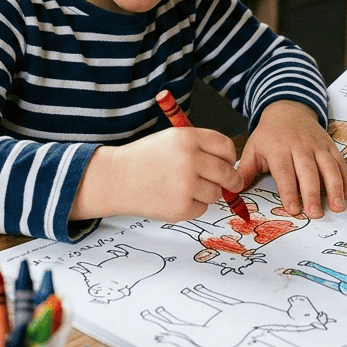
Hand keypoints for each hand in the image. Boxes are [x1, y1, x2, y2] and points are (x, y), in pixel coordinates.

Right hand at [71, 127, 244, 221]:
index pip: (226, 147)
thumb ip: (200, 148)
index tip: (229, 164)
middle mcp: (189, 160)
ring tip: (184, 188)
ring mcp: (185, 185)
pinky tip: (173, 197)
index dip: (230, 157)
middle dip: (231, 180)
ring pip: (216, 193)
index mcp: (187, 138)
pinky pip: (202, 208)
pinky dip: (192, 206)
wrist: (115, 179)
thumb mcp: (170, 139)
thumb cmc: (144, 158)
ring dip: (207, 193)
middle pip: (227, 173)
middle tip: (231, 184)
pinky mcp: (180, 208)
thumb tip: (231, 168)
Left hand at [236, 101, 346, 218]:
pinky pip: (340, 162)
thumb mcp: (253, 148)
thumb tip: (233, 191)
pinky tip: (346, 195)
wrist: (288, 109)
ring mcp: (317, 146)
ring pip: (328, 167)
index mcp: (278, 149)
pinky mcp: (330, 146)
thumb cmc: (269, 135)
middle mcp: (300, 146)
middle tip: (315, 214)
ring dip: (334, 187)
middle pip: (308, 171)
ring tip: (337, 207)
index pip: (284, 172)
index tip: (293, 209)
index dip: (289, 191)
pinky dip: (345, 179)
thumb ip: (245, 171)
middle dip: (312, 193)